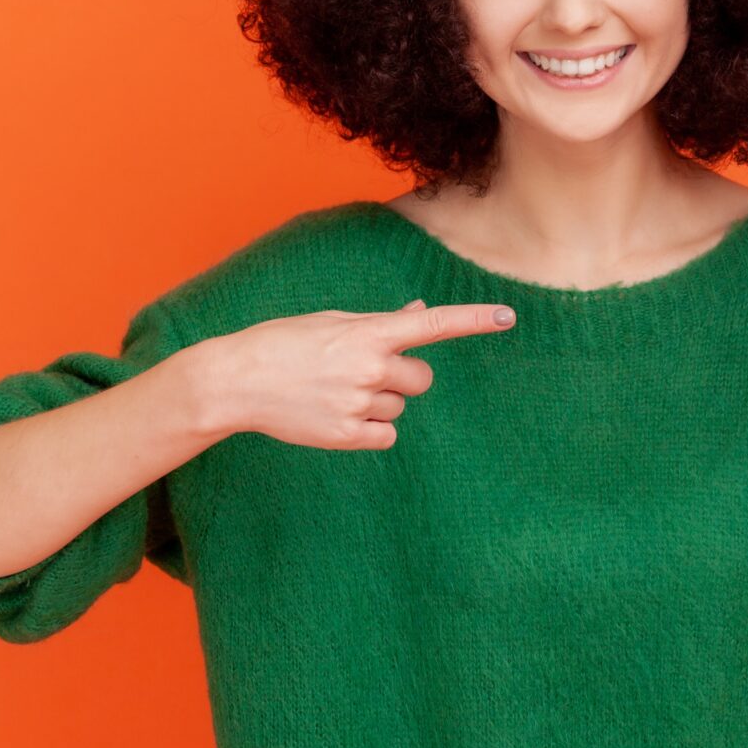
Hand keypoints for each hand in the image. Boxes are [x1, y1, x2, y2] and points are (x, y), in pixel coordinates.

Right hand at [203, 297, 515, 449]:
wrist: (237, 380)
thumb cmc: (286, 343)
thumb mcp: (333, 322)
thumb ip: (382, 322)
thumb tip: (421, 312)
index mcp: (368, 332)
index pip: (434, 324)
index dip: (474, 320)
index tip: (509, 316)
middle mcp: (370, 367)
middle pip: (421, 379)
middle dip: (402, 376)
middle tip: (363, 372)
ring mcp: (359, 404)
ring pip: (399, 408)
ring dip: (379, 401)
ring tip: (336, 391)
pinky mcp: (347, 436)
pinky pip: (386, 435)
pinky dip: (371, 428)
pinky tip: (338, 415)